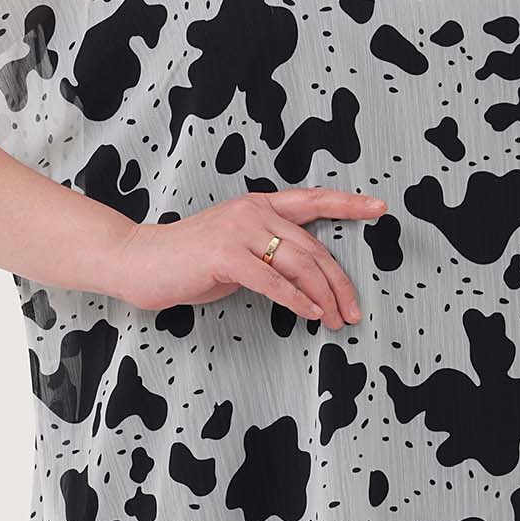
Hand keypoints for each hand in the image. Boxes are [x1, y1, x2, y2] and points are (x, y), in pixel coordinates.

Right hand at [107, 185, 385, 327]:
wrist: (139, 260)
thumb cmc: (188, 260)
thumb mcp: (236, 250)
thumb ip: (268, 254)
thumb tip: (304, 278)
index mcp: (259, 205)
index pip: (313, 200)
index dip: (349, 204)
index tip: (380, 208)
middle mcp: (254, 210)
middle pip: (313, 248)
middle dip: (339, 283)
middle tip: (353, 311)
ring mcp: (239, 230)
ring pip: (299, 264)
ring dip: (323, 297)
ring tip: (336, 320)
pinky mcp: (226, 255)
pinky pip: (272, 281)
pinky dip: (296, 300)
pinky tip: (310, 314)